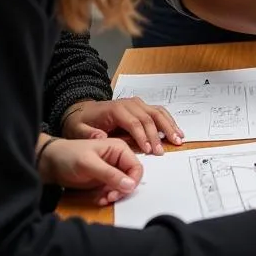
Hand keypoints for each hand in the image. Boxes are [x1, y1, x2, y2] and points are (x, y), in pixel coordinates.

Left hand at [39, 137, 143, 205]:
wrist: (50, 163)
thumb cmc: (69, 156)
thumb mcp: (89, 164)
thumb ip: (110, 175)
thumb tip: (131, 186)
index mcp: (120, 149)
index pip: (136, 167)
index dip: (132, 181)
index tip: (120, 192)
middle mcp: (118, 160)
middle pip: (131, 179)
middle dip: (122, 190)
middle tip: (109, 197)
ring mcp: (111, 171)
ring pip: (122, 187)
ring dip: (114, 196)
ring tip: (102, 199)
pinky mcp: (104, 180)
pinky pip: (112, 191)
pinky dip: (107, 197)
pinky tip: (98, 199)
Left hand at [62, 98, 182, 153]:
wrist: (83, 110)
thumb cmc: (82, 122)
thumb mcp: (77, 129)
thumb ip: (88, 134)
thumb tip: (101, 138)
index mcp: (116, 109)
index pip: (134, 122)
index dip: (142, 136)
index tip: (148, 150)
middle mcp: (130, 104)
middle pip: (149, 118)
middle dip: (158, 135)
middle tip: (162, 151)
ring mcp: (137, 104)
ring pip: (158, 113)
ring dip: (169, 127)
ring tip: (178, 140)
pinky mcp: (142, 107)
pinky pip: (159, 112)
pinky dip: (169, 121)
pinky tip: (176, 132)